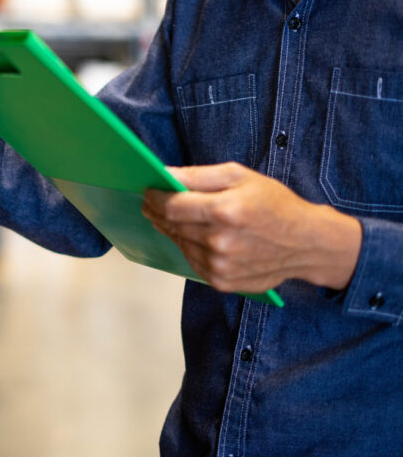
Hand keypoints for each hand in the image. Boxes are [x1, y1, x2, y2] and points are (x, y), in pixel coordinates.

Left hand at [142, 162, 361, 293]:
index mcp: (226, 211)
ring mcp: (221, 265)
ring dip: (172, 230)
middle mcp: (221, 241)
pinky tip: (195, 236)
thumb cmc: (275, 204)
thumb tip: (165, 174)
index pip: (172, 206)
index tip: (148, 191)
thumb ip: (199, 175)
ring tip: (174, 218)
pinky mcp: (222, 282)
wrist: (307, 244)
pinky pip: (192, 261)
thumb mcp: (240, 176)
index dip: (155, 197)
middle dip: (158, 212)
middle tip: (152, 203)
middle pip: (172, 226)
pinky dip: (189, 247)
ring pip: (179, 244)